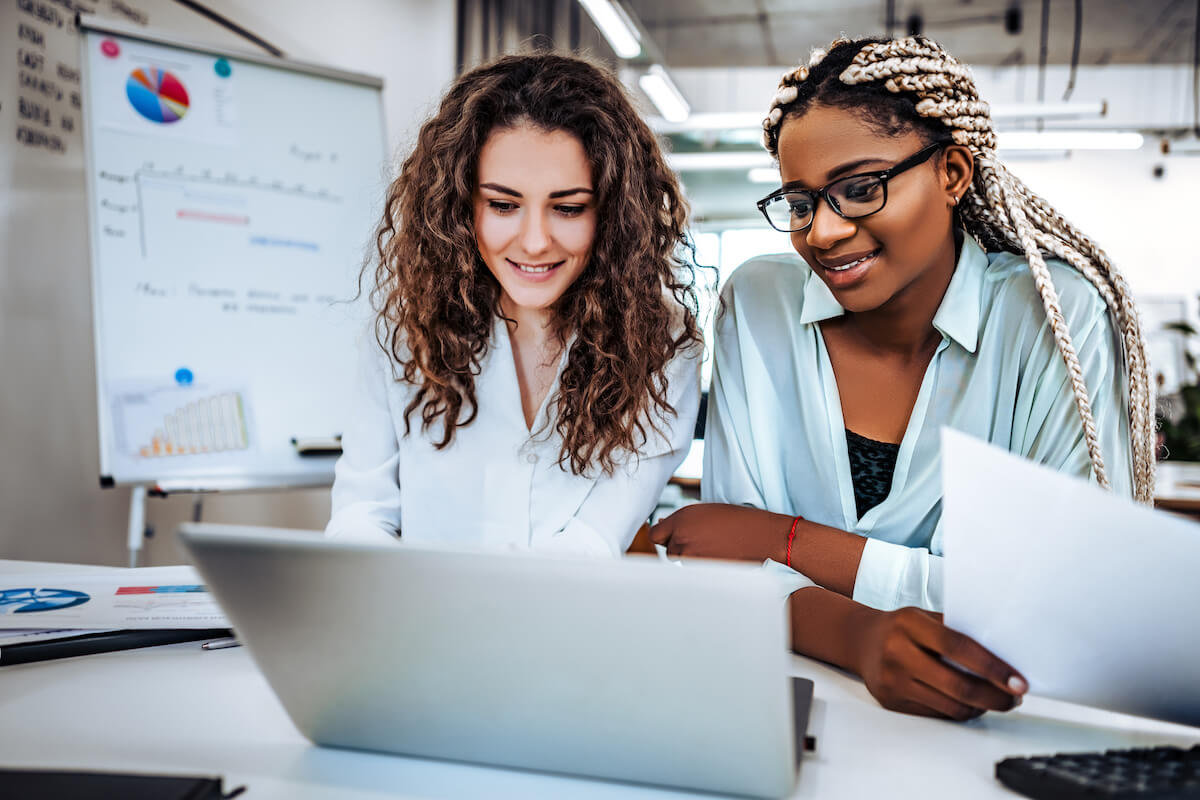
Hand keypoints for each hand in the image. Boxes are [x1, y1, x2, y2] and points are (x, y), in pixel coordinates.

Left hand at [648, 503, 790, 562]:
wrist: (763, 536)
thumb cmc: (737, 520)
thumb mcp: (706, 511)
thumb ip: (681, 521)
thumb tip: (661, 525)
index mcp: (682, 519)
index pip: (655, 535)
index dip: (665, 536)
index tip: (673, 538)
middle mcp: (682, 537)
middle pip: (668, 550)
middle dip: (680, 547)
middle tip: (703, 541)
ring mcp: (691, 556)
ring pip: (681, 562)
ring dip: (691, 558)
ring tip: (714, 548)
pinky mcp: (702, 571)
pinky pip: (694, 572)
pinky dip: (703, 568)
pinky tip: (719, 557)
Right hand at [854, 606, 1026, 719]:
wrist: (861, 640)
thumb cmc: (902, 628)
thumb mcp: (925, 617)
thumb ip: (957, 631)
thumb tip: (1003, 656)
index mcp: (909, 624)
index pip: (958, 647)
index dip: (992, 667)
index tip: (1018, 681)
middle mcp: (896, 652)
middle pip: (957, 685)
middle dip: (994, 697)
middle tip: (1015, 698)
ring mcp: (892, 680)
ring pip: (950, 706)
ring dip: (981, 708)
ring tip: (996, 701)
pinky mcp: (891, 702)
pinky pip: (937, 714)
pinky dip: (959, 712)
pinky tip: (970, 704)